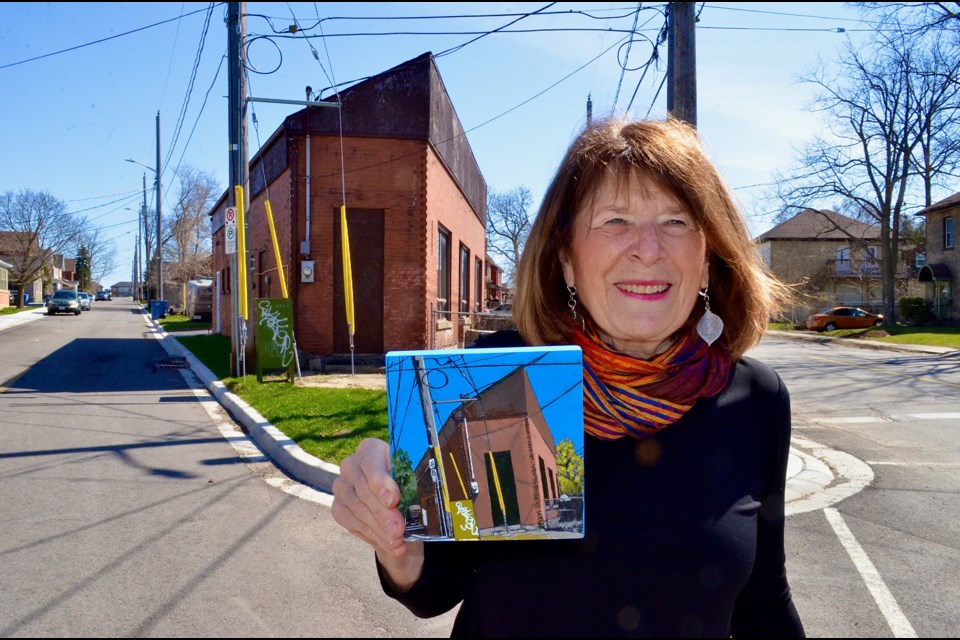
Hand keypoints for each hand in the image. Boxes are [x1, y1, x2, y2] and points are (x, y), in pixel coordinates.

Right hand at [332, 438, 423, 589]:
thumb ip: (413, 482)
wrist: (394, 504)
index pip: (371, 462)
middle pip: (364, 490)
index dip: (381, 482)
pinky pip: (352, 523)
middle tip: (398, 530)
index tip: (393, 500)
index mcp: (371, 449)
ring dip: (380, 529)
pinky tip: (389, 544)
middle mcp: (351, 464)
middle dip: (383, 513)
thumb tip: (417, 495)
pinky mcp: (337, 507)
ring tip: (397, 541)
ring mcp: (341, 486)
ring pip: (358, 509)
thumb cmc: (408, 485)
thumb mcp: (414, 480)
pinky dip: (373, 536)